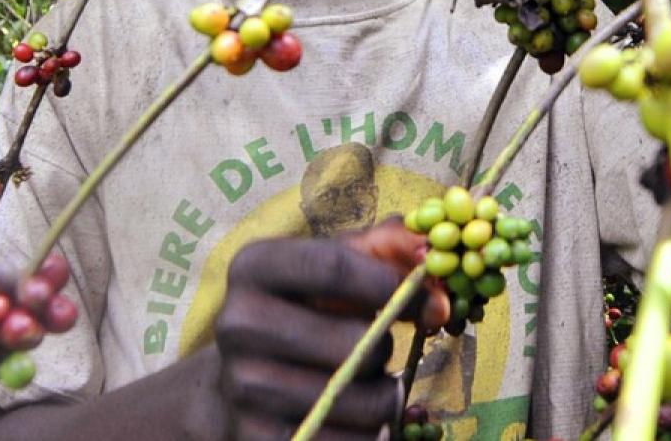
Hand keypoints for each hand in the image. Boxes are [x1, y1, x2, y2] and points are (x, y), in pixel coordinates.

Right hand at [213, 220, 444, 439]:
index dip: (393, 284)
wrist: (241, 377)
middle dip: (384, 349)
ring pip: (355, 401)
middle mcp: (237, 323)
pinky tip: (359, 421)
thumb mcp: (336, 265)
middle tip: (380, 351)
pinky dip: (369, 436)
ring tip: (370, 387)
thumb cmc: (305, 310)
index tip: (428, 302)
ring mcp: (241, 385)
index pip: (333, 266)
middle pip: (352, 342)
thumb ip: (388, 248)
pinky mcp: (256, 437)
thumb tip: (432, 268)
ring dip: (383, 398)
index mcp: (254, 266)